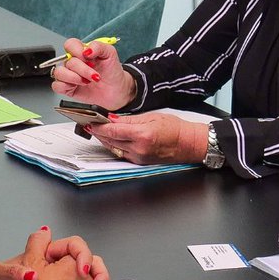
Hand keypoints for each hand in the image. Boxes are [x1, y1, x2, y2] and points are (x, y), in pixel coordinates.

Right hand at [50, 39, 135, 109]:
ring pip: (59, 73)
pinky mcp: (67, 88)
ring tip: (87, 82)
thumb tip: (87, 49)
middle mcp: (74, 63)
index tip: (89, 57)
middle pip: (68, 61)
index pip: (70, 45)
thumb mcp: (110, 54)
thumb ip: (99, 46)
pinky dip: (66, 86)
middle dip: (83, 69)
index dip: (77, 50)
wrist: (116, 91)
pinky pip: (57, 86)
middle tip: (95, 75)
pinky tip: (79, 86)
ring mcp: (69, 75)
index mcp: (82, 52)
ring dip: (75, 78)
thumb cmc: (112, 72)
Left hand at [88, 112, 209, 165]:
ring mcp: (139, 158)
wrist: (189, 144)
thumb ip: (130, 120)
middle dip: (98, 133)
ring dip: (104, 140)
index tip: (90, 121)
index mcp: (142, 135)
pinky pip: (121, 153)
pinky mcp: (140, 162)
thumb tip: (112, 119)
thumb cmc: (175, 129)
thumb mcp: (152, 117)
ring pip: (114, 148)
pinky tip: (111, 139)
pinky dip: (114, 146)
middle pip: (110, 141)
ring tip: (97, 131)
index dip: (98, 127)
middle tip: (89, 124)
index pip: (113, 131)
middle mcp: (139, 149)